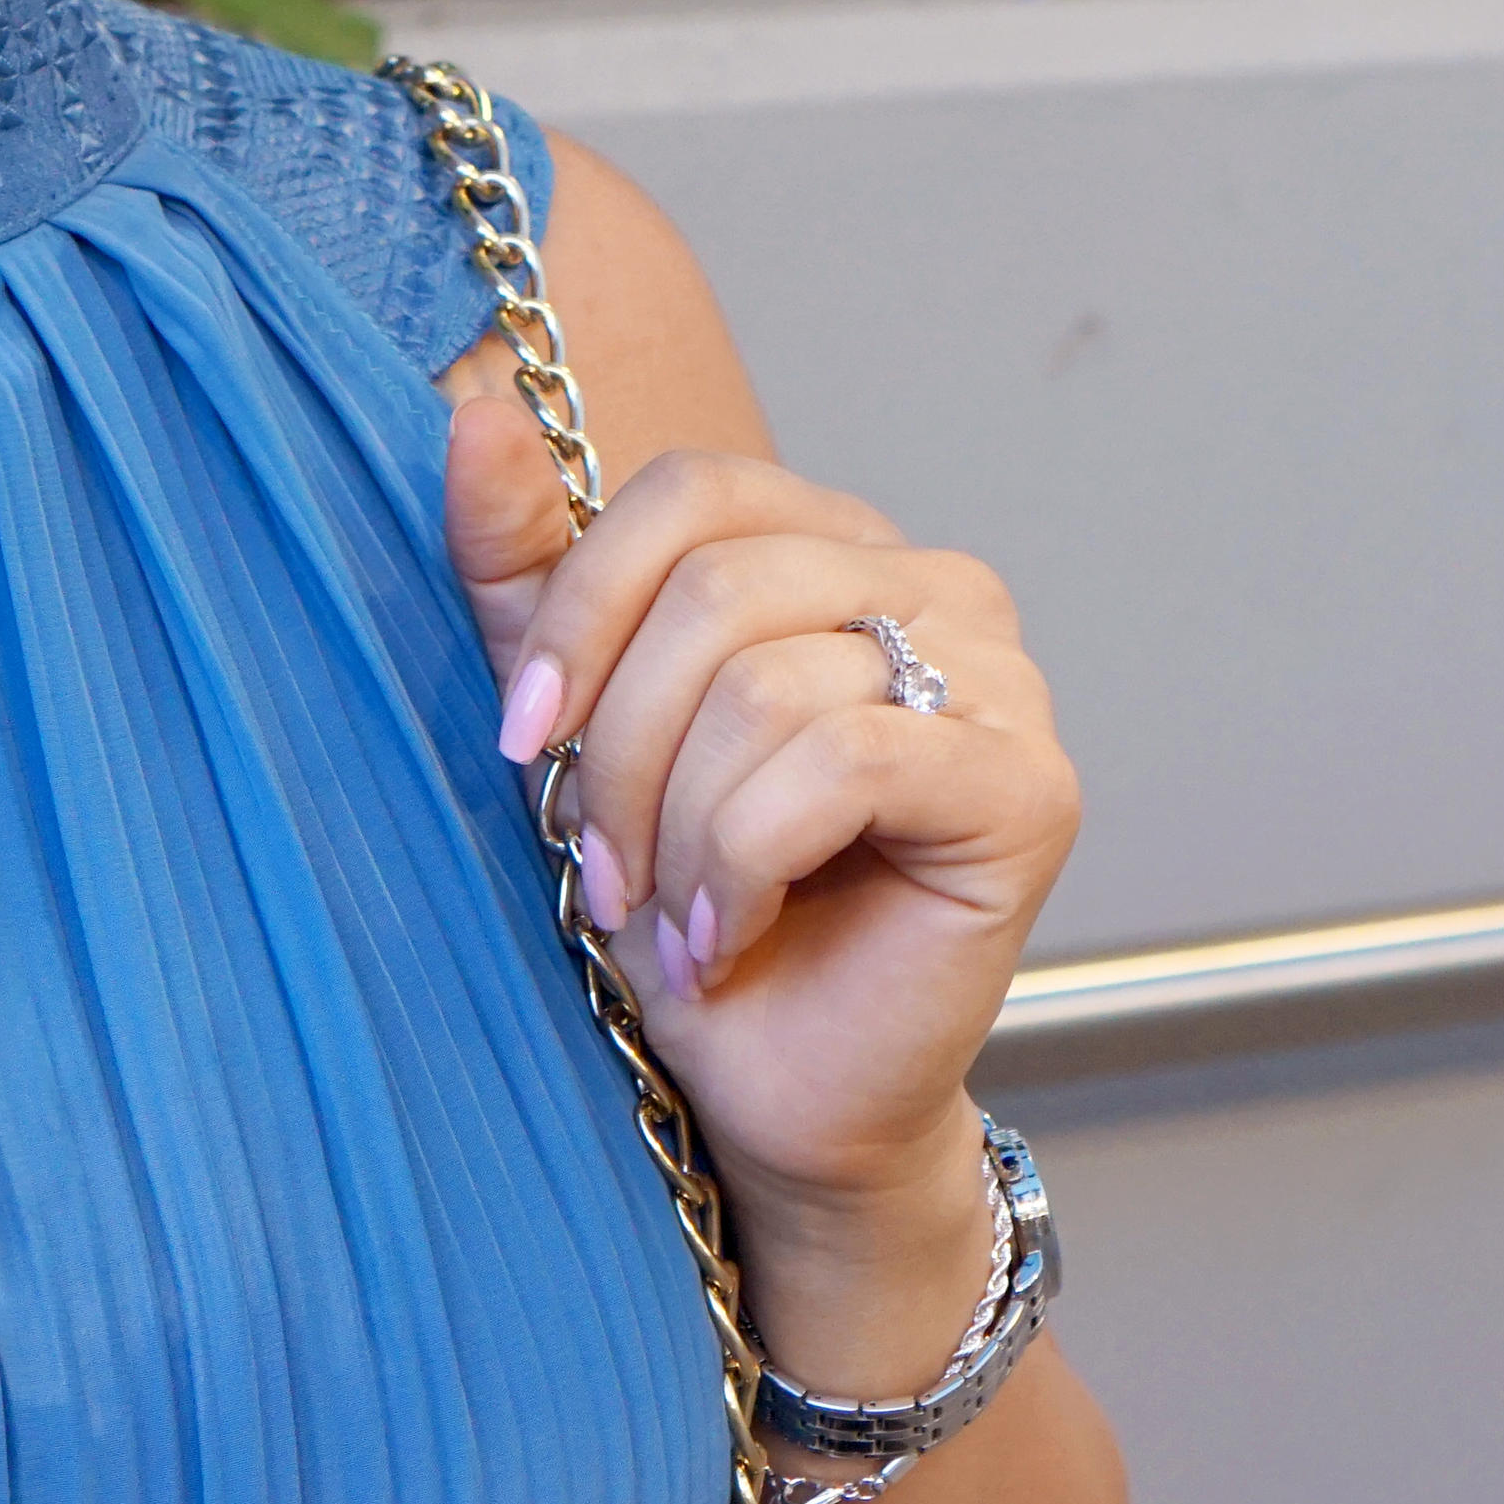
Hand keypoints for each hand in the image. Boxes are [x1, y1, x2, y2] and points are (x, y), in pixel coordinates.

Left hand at [444, 410, 1081, 1261]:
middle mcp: (942, 585)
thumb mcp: (579, 721)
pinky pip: (843, 765)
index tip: (517, 737)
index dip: (582, 607)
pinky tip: (739, 933)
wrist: (774, 1089)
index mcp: (842, 544)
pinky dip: (750, 863)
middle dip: (622, 747)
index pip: (692, 492)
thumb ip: (527, 568)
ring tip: (678, 913)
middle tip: (604, 866)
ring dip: (681, 826)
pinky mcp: (1029, 785)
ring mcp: (1002, 680)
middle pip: (722, 588)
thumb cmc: (689, 904)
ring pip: (770, 685)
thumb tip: (473, 415)